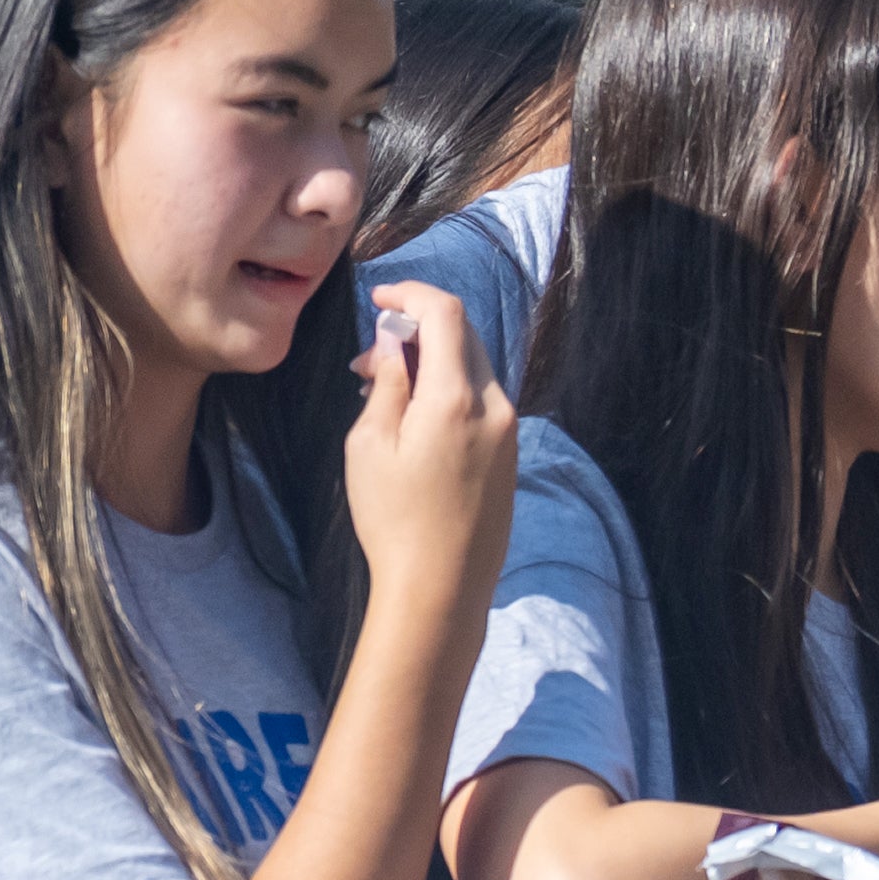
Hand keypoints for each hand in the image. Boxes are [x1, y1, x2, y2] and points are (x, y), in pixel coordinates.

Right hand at [346, 279, 518, 602]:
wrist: (442, 585)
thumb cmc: (394, 518)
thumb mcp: (370, 443)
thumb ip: (387, 382)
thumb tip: (395, 341)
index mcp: (459, 398)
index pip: (447, 313)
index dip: (411, 294)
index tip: (378, 300)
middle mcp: (496, 407)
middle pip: (465, 337)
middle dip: (416, 332)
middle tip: (368, 360)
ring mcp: (510, 431)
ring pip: (473, 369)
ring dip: (431, 363)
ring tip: (380, 392)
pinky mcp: (510, 453)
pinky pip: (481, 401)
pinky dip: (448, 390)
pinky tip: (412, 418)